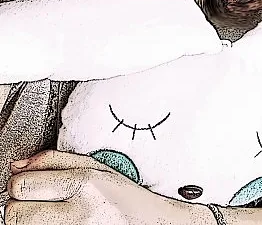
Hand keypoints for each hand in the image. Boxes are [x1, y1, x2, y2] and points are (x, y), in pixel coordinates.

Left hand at [5, 150, 204, 224]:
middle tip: (34, 203)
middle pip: (16, 213)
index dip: (20, 184)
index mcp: (84, 183)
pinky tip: (57, 222)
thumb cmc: (127, 198)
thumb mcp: (97, 167)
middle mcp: (78, 212)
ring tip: (46, 214)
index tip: (27, 186)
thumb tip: (18, 165)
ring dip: (28, 221)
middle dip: (20, 206)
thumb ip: (55, 161)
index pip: (24, 184)